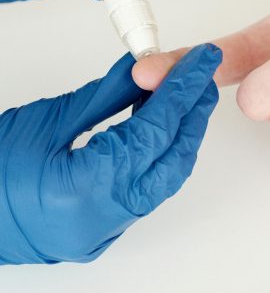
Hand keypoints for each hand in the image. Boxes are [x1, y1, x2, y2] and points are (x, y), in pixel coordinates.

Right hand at [0, 44, 220, 263]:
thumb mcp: (45, 122)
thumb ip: (102, 98)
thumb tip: (141, 71)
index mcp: (89, 189)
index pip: (156, 131)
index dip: (183, 90)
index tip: (201, 60)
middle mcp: (105, 219)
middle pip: (173, 159)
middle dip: (192, 114)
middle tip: (199, 74)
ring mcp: (105, 231)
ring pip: (163, 179)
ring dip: (177, 136)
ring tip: (181, 95)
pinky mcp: (101, 232)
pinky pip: (145, 190)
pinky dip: (157, 157)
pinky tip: (156, 127)